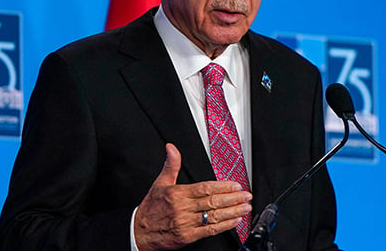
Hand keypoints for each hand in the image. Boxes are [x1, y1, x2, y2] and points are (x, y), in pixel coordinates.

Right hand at [133, 143, 252, 250]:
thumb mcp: (159, 183)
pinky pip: (209, 231)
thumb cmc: (151, 208)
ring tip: (245, 208)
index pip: (205, 188)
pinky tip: (235, 221)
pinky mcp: (187, 237)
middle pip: (213, 202)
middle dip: (233, 198)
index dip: (223, 186)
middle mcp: (183, 208)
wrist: (139, 232)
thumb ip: (171, 165)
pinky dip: (223, 226)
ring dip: (232, 212)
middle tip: (247, 195)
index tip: (236, 185)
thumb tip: (172, 148)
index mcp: (178, 194)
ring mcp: (185, 223)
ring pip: (213, 216)